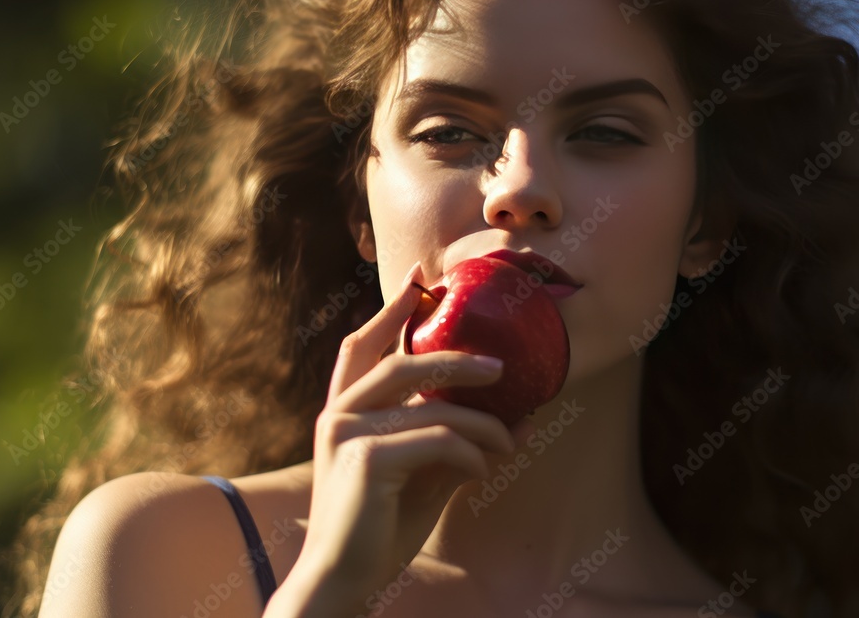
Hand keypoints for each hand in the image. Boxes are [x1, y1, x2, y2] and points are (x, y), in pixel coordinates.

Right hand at [276, 261, 518, 615]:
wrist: (342, 580)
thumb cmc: (378, 527)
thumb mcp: (421, 476)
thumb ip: (457, 443)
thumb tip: (519, 422)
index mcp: (343, 410)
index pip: (362, 346)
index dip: (389, 308)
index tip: (420, 278)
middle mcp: (339, 413)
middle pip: (403, 362)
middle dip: (456, 358)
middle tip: (501, 366)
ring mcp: (348, 434)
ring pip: (432, 405)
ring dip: (482, 423)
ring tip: (511, 439)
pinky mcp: (367, 459)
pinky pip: (438, 440)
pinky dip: (471, 454)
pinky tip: (482, 472)